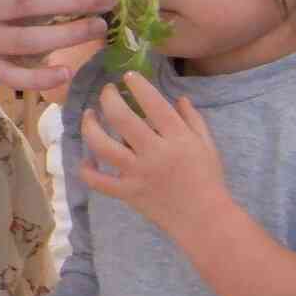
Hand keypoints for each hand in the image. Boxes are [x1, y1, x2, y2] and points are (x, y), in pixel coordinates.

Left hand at [78, 75, 228, 233]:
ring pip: (102, 145)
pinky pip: (98, 181)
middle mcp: (154, 152)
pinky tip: (86, 160)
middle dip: (109, 98)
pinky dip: (87, 170)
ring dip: (90, 126)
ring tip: (89, 116)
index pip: (153, 104)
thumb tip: (178, 97)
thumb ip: (193, 120)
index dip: (138, 85)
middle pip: (121, 118)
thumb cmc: (209, 180)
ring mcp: (137, 173)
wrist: (205, 219)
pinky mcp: (127, 192)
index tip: (129, 76)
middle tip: (107, 91)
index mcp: (178, 138)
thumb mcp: (208, 146)